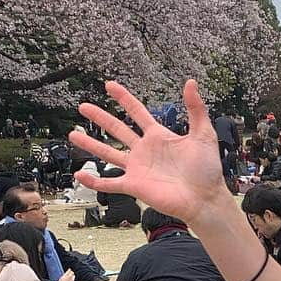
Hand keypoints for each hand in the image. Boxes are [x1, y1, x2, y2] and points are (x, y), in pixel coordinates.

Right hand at [68, 80, 228, 223]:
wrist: (204, 197)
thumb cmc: (207, 169)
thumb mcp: (203, 134)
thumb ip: (196, 109)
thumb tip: (191, 82)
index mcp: (160, 136)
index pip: (137, 113)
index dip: (124, 98)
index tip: (110, 85)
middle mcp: (145, 150)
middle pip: (117, 129)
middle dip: (100, 117)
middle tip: (83, 106)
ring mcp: (137, 168)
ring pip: (108, 153)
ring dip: (90, 144)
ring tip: (73, 134)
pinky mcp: (133, 186)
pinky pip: (108, 183)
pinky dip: (93, 180)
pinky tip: (79, 174)